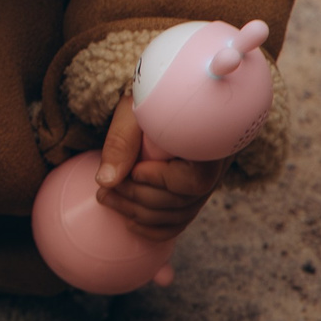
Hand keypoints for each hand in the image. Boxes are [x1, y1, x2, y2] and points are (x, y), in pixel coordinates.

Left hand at [92, 91, 226, 239]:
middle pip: (184, 201)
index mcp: (211, 140)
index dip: (161, 181)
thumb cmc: (150, 95)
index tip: (133, 169)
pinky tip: (131, 224)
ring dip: (139, 214)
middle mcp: (217, 164)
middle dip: (138, 199)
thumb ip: (121, 142)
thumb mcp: (134, 110)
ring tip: (107, 199)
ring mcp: (209, 179)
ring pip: (181, 213)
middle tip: (103, 191)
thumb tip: (106, 182)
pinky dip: (157, 229)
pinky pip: (182, 220)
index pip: (196, 180)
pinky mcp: (196, 190)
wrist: (166, 91)